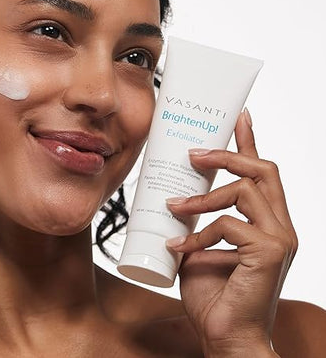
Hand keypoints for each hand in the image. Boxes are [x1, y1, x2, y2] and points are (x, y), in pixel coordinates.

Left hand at [165, 110, 297, 356]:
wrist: (224, 335)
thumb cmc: (214, 293)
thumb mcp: (200, 245)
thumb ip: (199, 220)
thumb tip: (175, 195)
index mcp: (266, 222)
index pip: (262, 172)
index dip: (250, 141)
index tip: (239, 117)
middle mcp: (279, 226)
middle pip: (262, 170)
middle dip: (226, 154)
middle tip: (193, 153)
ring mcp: (279, 239)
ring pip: (244, 189)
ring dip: (203, 196)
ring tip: (175, 205)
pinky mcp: (269, 252)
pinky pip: (228, 225)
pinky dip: (198, 233)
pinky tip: (179, 247)